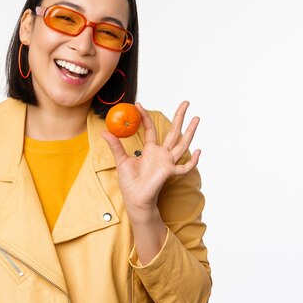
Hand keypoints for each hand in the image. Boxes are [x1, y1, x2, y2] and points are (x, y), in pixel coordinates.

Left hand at [100, 101, 200, 223]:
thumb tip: (104, 131)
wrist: (134, 199)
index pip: (150, 129)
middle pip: (174, 132)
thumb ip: (115, 146)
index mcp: (150, 150)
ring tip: (197, 117)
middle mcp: (161, 154)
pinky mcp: (170, 172)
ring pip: (182, 144)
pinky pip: (185, 167)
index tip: (139, 104)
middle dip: (180, 117)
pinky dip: (192, 161)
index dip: (145, 117)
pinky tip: (198, 151)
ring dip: (190, 131)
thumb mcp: (120, 161)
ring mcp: (167, 162)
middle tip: (186, 102)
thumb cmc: (129, 183)